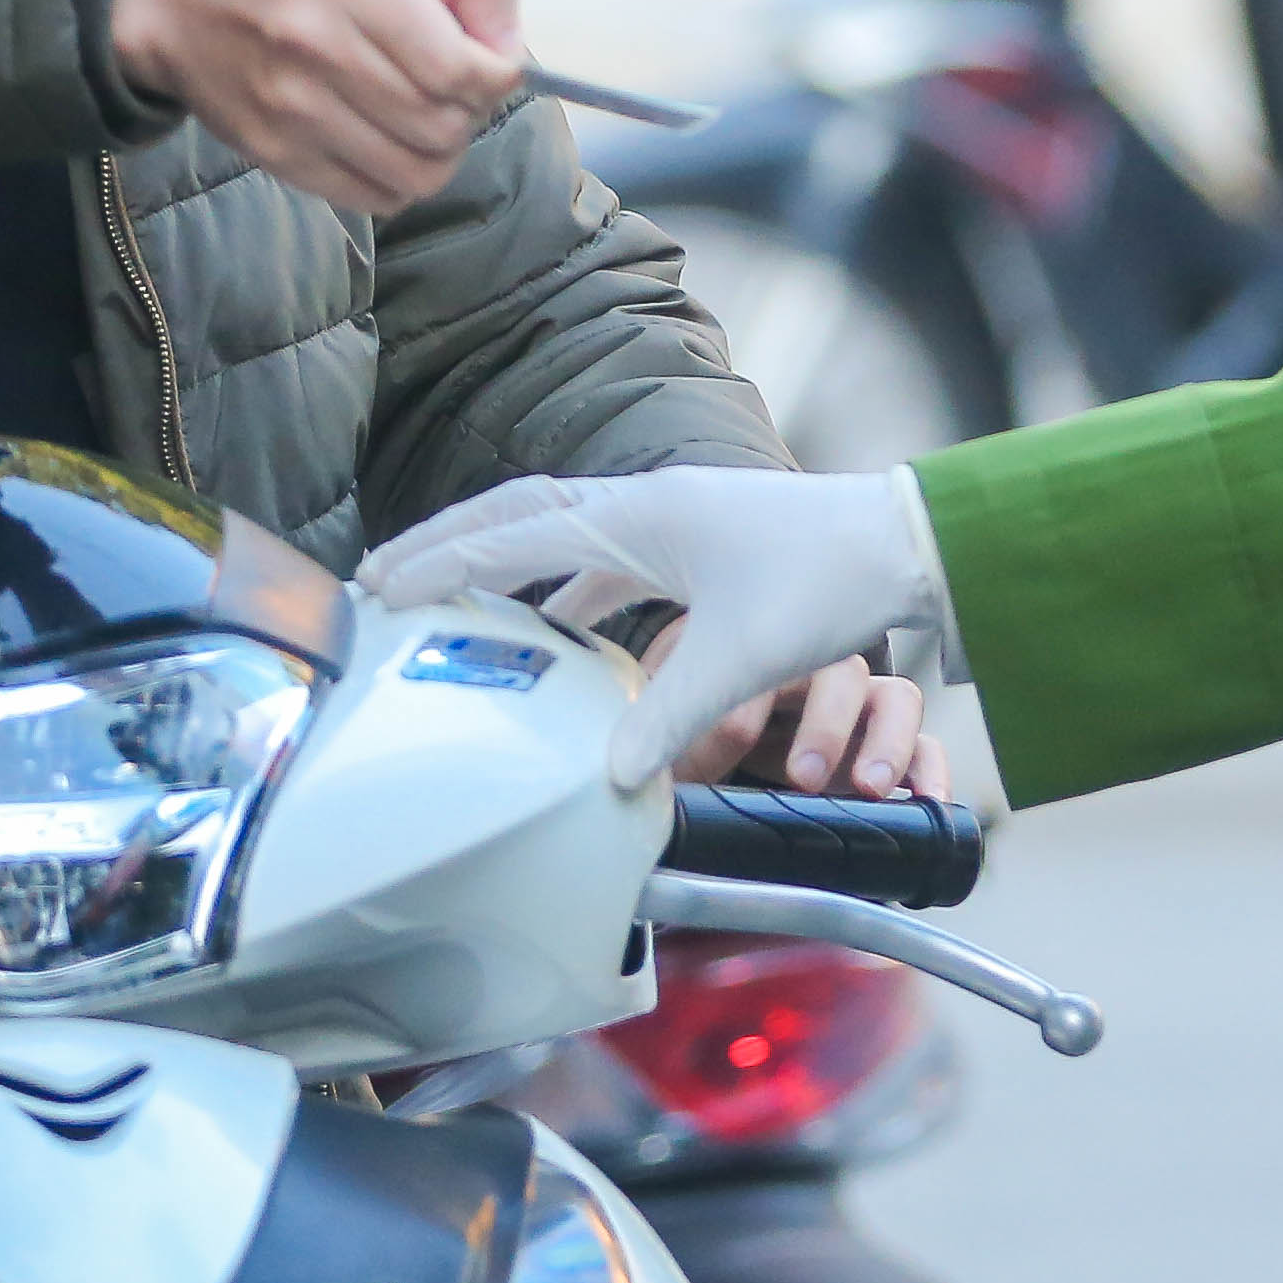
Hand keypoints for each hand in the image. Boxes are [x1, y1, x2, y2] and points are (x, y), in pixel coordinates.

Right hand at [109, 0, 528, 218]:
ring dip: (440, 153)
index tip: (488, 63)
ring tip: (423, 118)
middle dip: (470, 113)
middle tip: (454, 89)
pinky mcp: (274, 151)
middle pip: (445, 124)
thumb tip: (509, 43)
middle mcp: (321, 44)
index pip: (464, 68)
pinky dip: (399, 181)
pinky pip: (372, 197)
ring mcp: (293, 107)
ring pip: (416, 171)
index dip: (498, 76)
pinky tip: (388, 144)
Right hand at [359, 468, 953, 788]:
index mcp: (639, 516)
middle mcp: (644, 503)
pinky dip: (564, 585)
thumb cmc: (829, 579)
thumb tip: (609, 778)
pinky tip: (558, 629)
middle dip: (446, 545)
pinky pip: (604, 555)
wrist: (905, 540)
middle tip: (381, 578)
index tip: (378, 588)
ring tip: (448, 599)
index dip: (439, 565)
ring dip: (501, 562)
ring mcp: (669, 516)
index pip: (512, 538)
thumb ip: (669, 715)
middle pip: (516, 514)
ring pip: (558, 530)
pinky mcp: (695, 539)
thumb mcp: (741, 656)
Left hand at [676, 657, 948, 800]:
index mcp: (752, 648)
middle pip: (841, 669)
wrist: (693, 755)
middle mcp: (813, 669)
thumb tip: (697, 744)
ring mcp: (855, 707)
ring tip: (868, 788)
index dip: (754, 696)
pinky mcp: (883, 748)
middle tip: (803, 775)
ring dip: (885, 741)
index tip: (735, 737)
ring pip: (893, 699)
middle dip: (828, 721)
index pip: (767, 650)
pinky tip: (927, 801)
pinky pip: (925, 746)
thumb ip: (677, 738)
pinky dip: (929, 769)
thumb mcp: (670, 733)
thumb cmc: (683, 734)